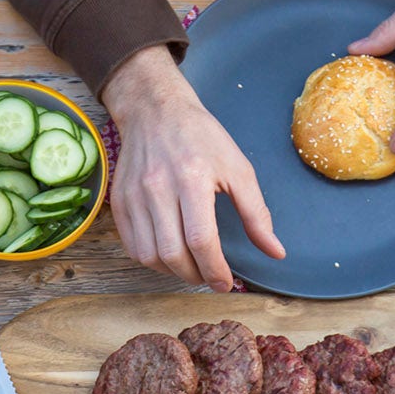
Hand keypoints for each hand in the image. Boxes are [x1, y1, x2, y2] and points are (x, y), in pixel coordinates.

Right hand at [103, 46, 283, 290]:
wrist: (155, 111)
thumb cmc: (201, 138)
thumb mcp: (238, 168)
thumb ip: (256, 213)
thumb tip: (275, 250)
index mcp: (191, 179)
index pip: (200, 239)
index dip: (215, 269)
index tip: (226, 283)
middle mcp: (157, 188)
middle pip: (172, 253)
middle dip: (196, 276)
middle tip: (211, 278)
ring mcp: (134, 196)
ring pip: (149, 255)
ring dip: (173, 272)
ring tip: (192, 268)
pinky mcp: (119, 201)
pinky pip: (132, 245)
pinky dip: (152, 259)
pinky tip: (170, 255)